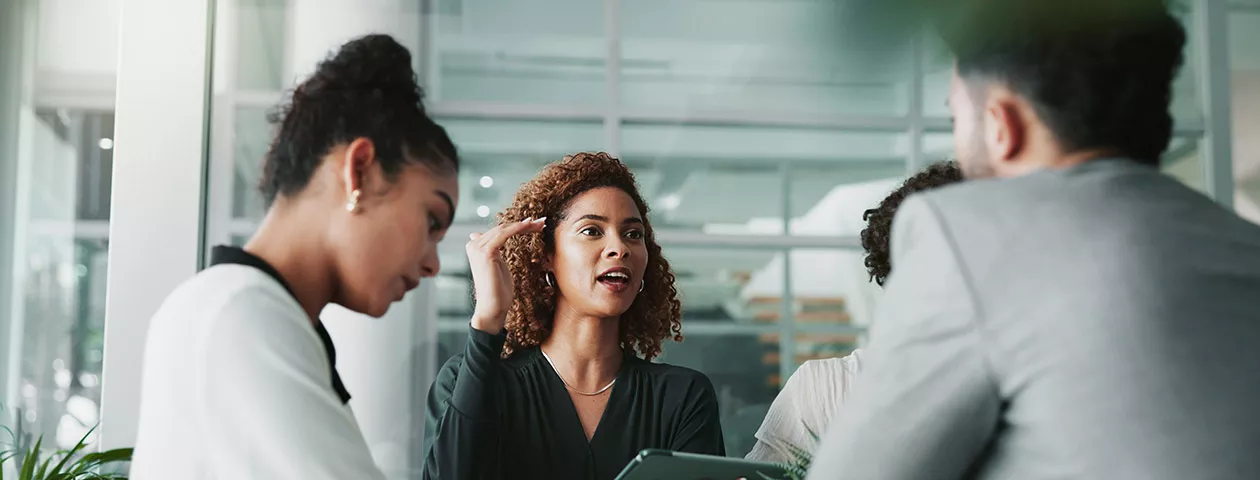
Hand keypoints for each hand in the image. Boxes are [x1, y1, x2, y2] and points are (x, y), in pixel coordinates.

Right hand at [467, 217, 545, 333]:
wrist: (493, 307)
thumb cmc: (498, 290)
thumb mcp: (497, 265)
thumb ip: (493, 251)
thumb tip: (485, 238)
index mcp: (475, 246)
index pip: (499, 231)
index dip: (517, 226)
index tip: (534, 224)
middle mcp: (474, 244)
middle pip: (502, 228)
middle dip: (524, 224)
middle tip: (542, 222)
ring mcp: (478, 247)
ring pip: (505, 229)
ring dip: (525, 225)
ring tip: (541, 224)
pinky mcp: (486, 252)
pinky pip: (504, 234)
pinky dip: (518, 229)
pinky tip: (530, 227)